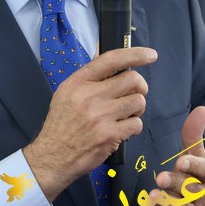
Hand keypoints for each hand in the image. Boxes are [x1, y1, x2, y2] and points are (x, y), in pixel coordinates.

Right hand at [24, 46, 156, 199]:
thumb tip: (102, 49)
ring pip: (138, 102)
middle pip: (132, 79)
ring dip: (136, 109)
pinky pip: (137, 124)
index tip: (150, 55)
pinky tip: (122, 130)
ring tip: (125, 115)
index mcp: (78, 82)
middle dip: (139, 87)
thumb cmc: (62, 124)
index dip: (135, 54)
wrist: (53, 156)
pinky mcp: (110, 135)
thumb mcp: (67, 93)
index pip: (111, 60)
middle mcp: (89, 96)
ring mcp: (100, 116)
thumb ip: (89, 75)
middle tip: (134, 95)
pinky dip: (133, 127)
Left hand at [143, 106, 204, 205]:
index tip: (181, 162)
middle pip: (190, 189)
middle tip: (160, 179)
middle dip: (176, 184)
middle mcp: (201, 196)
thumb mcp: (198, 160)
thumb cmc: (196, 183)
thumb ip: (194, 136)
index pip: (204, 170)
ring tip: (151, 197)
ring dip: (166, 203)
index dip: (193, 166)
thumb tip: (202, 108)